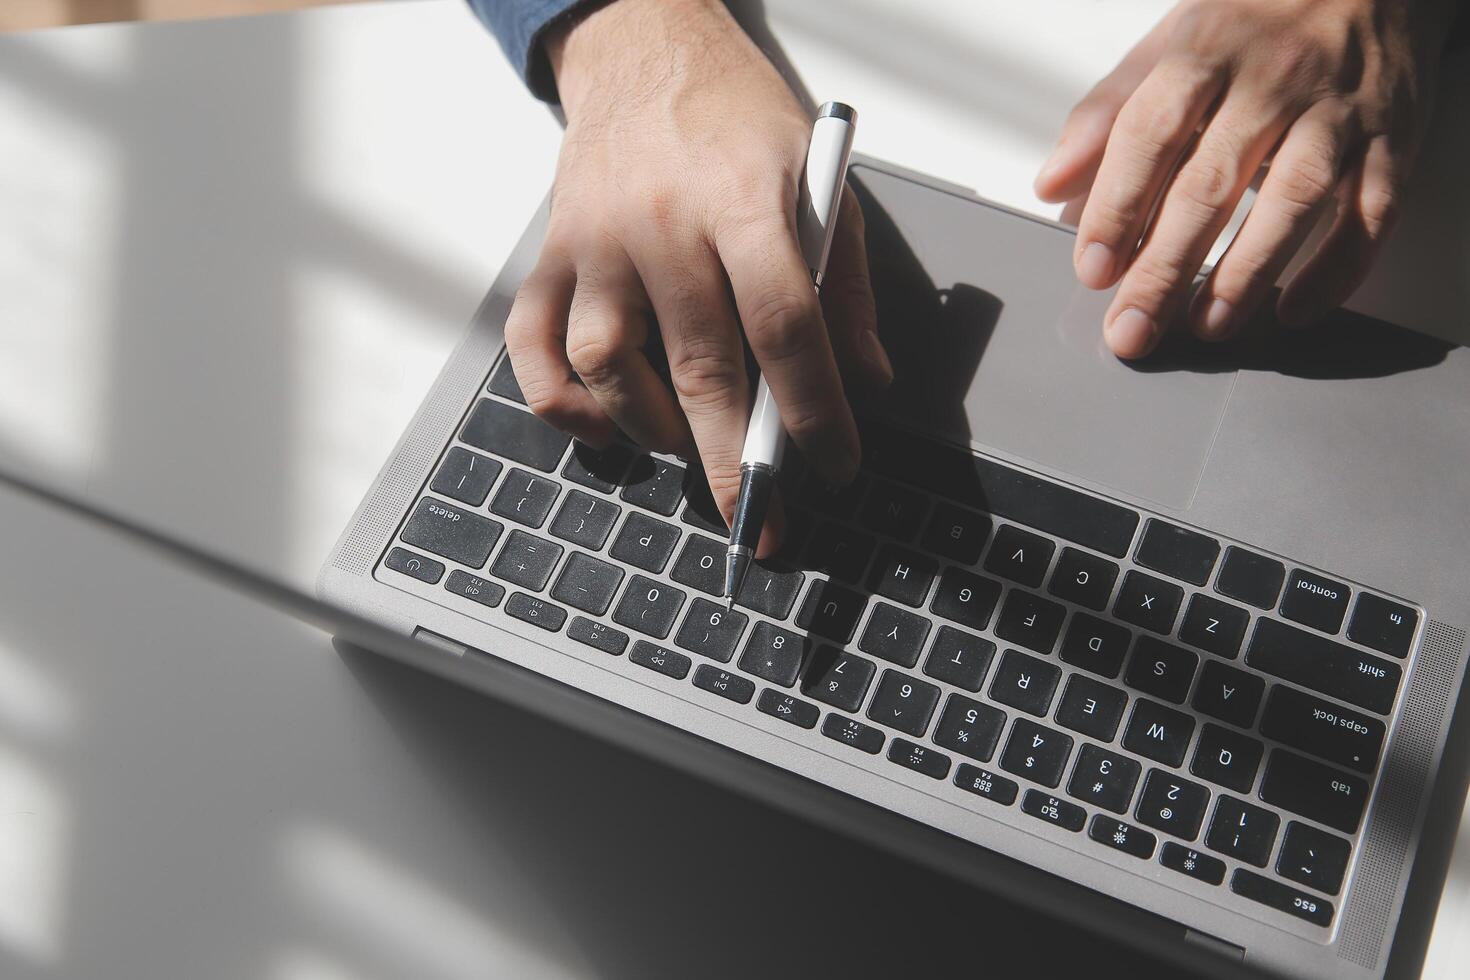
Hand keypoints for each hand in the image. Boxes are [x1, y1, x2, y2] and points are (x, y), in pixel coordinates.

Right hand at [505, 0, 890, 552]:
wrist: (645, 51)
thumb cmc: (738, 120)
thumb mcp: (819, 176)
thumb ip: (843, 281)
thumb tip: (867, 381)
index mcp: (743, 199)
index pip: (784, 323)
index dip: (814, 408)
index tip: (836, 466)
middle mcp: (661, 225)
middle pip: (699, 365)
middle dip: (735, 458)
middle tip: (758, 523)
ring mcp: (596, 241)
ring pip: (607, 365)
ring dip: (650, 428)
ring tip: (686, 445)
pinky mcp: (552, 253)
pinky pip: (533, 345)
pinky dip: (560, 404)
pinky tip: (602, 429)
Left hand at [1035, 0, 1455, 356]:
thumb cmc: (1258, 22)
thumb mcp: (1172, 44)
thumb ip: (1108, 113)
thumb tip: (1052, 183)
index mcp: (1207, 54)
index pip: (1149, 135)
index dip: (1117, 207)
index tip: (1094, 269)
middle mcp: (1274, 81)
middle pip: (1211, 183)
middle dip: (1166, 266)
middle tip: (1134, 327)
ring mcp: (1339, 110)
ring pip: (1295, 196)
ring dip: (1249, 270)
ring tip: (1208, 325)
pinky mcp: (1395, 138)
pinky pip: (1373, 209)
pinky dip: (1338, 266)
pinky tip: (1296, 309)